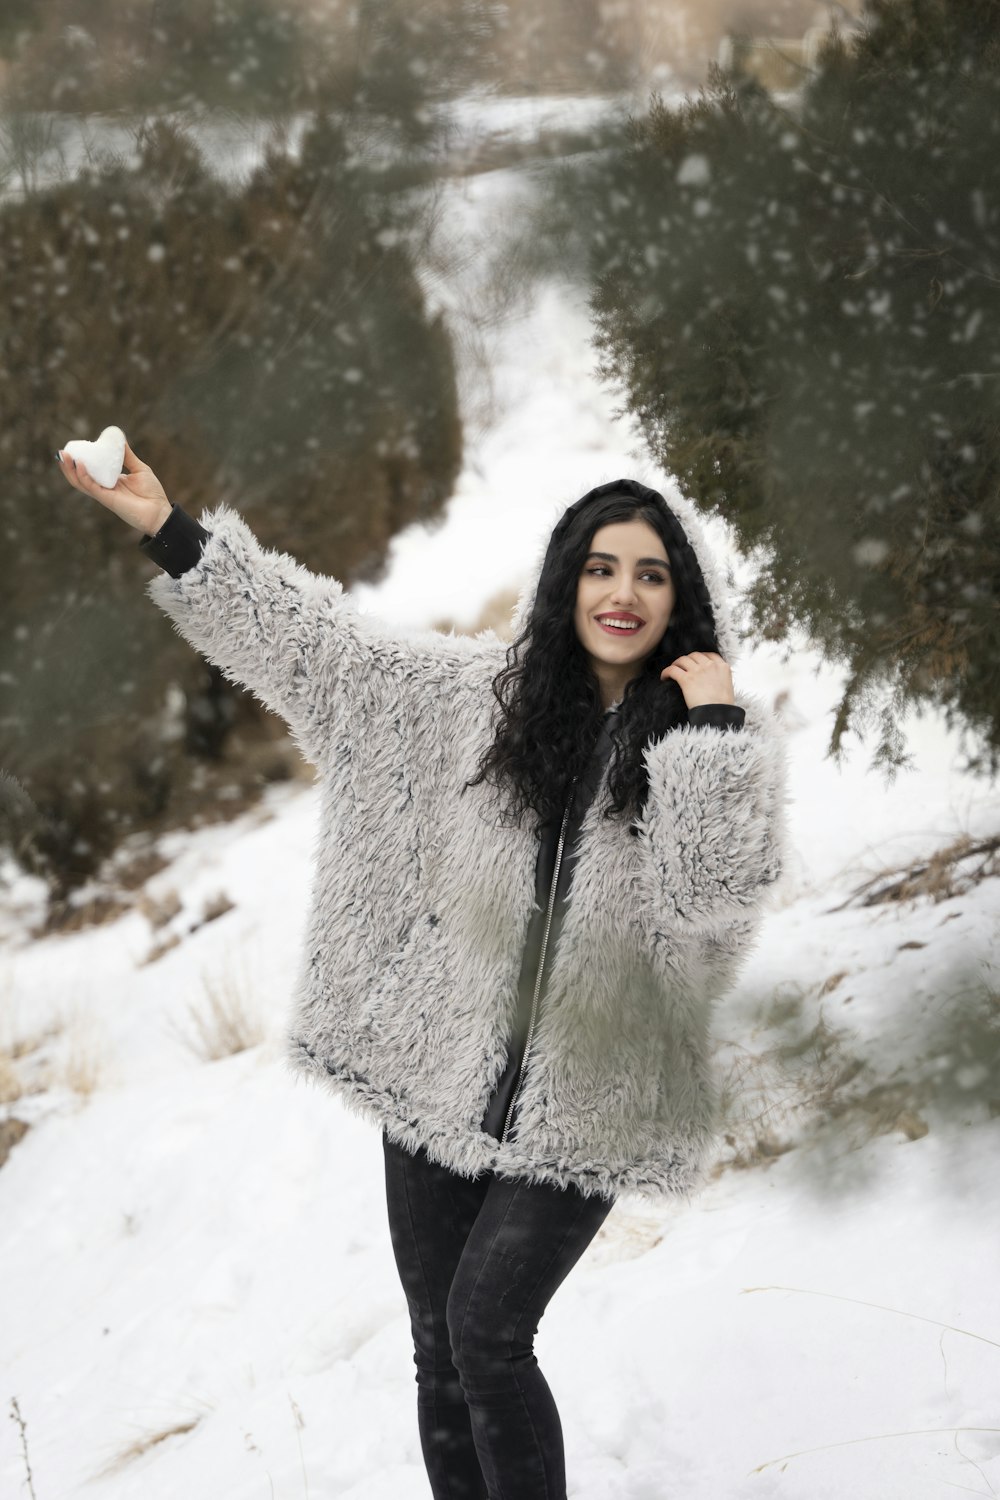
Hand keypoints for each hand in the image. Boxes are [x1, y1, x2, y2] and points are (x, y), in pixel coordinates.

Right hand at [57, 436, 171, 535]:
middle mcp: (104, 488)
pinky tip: (79, 465)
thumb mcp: (139, 468)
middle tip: (61, 452)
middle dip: (69, 465)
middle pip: (80, 477)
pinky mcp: (107, 500)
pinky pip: (91, 487)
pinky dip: (84, 476)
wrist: (160, 512)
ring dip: (70, 470)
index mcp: (110, 481)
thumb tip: (119, 439)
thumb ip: (128, 456)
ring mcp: (104, 494)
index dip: (80, 461)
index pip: (90, 471)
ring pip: (81, 483)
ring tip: (63, 457)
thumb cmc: (152, 493)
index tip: (74, 448)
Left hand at [660, 652, 734, 709]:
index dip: (701, 657)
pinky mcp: (686, 679)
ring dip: (676, 664)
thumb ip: (720, 678)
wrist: (718, 713)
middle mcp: (710, 666)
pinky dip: (666, 672)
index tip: (696, 661)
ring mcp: (698, 671)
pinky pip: (672, 670)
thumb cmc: (723, 705)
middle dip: (688, 659)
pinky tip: (664, 677)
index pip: (710, 655)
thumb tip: (711, 680)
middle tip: (683, 666)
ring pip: (682, 660)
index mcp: (722, 667)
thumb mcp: (727, 686)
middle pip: (695, 655)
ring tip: (673, 670)